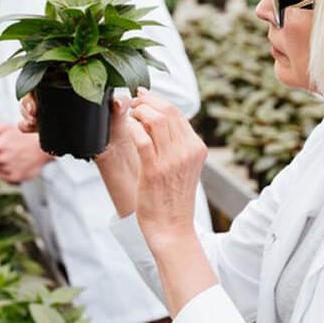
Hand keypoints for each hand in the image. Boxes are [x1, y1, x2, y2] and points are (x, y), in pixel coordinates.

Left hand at [0, 123, 53, 182]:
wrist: (44, 147)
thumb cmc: (24, 135)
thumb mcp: (5, 128)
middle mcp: (3, 158)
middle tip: (6, 149)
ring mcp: (9, 168)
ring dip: (0, 164)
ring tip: (13, 156)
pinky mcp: (15, 177)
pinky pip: (3, 177)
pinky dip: (6, 172)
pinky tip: (15, 164)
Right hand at [20, 92, 136, 161]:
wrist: (111, 147)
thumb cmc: (116, 124)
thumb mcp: (120, 112)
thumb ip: (121, 104)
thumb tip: (119, 102)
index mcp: (74, 84)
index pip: (51, 76)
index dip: (40, 82)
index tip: (39, 95)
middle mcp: (60, 95)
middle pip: (35, 91)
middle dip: (27, 100)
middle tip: (32, 113)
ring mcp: (52, 111)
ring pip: (29, 106)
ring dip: (24, 112)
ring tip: (31, 122)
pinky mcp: (49, 126)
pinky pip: (30, 123)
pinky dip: (24, 125)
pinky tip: (28, 128)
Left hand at [126, 88, 207, 252]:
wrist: (171, 226)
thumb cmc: (172, 197)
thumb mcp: (183, 166)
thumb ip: (176, 143)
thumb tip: (159, 118)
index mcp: (196, 148)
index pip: (177, 113)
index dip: (157, 100)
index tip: (142, 95)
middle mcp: (187, 151)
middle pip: (166, 112)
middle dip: (145, 101)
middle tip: (132, 102)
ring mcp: (172, 160)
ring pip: (155, 120)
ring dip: (137, 112)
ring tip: (129, 115)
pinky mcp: (154, 170)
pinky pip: (141, 138)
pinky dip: (132, 128)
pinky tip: (127, 127)